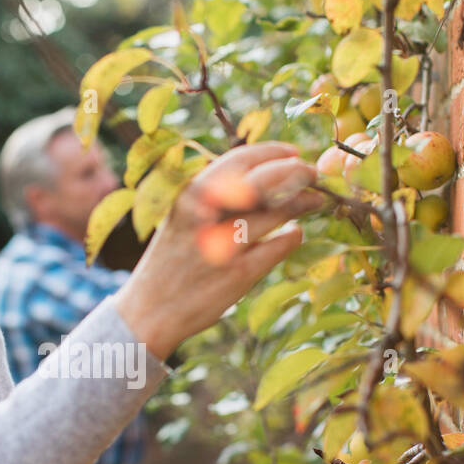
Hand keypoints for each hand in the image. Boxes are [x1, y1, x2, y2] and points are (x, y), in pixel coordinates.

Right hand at [112, 141, 324, 359]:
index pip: (240, 160)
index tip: (292, 153)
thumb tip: (262, 173)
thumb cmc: (170, 261)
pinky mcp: (239, 275)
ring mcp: (225, 245)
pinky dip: (293, 236)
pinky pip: (279, 247)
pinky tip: (295, 234)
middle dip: (296, 172)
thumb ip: (214, 197)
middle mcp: (208, 216)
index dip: (273, 152)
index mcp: (192, 195)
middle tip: (312, 173)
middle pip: (266, 181)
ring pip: (278, 213)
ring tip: (314, 201)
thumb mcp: (182, 218)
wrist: (149, 310)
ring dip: (303, 203)